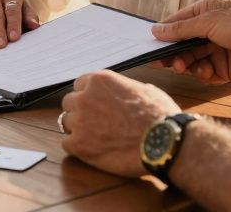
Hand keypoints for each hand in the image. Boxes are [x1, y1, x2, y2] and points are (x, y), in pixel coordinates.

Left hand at [60, 71, 180, 176]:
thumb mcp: (144, 89)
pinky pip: (66, 143)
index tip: (96, 105)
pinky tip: (92, 150)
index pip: (80, 85)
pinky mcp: (79, 144)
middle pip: (69, 103)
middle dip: (81, 111)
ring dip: (78, 129)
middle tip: (96, 123)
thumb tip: (124, 92)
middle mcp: (85, 97)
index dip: (89, 96)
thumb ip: (124, 88)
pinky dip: (77, 148)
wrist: (164, 141)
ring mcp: (80, 121)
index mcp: (100, 80)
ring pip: (66, 122)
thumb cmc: (159, 115)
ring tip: (96, 138)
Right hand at [152, 0, 230, 84]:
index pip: (180, 21)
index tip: (150, 42)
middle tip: (160, 61)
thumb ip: (182, 28)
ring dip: (185, 63)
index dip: (166, 31)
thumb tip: (157, 30)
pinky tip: (207, 71)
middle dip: (172, 51)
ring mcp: (219, 49)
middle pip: (184, 42)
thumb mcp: (209, 21)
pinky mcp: (226, 68)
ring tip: (181, 66)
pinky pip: (206, 72)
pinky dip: (203, 73)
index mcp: (209, 11)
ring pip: (193, 59)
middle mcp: (213, 29)